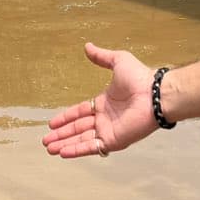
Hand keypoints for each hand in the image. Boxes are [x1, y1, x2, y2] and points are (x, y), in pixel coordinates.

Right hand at [43, 43, 158, 158]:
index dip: (65, 118)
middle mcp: (105, 119)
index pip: (80, 112)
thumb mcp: (118, 61)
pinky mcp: (113, 140)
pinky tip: (63, 152)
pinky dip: (77, 150)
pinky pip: (92, 147)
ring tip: (49, 148)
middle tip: (46, 140)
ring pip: (81, 139)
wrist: (154, 94)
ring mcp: (109, 131)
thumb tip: (88, 46)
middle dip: (61, 134)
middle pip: (77, 128)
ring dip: (65, 144)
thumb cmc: (140, 78)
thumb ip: (102, 57)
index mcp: (104, 103)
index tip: (52, 123)